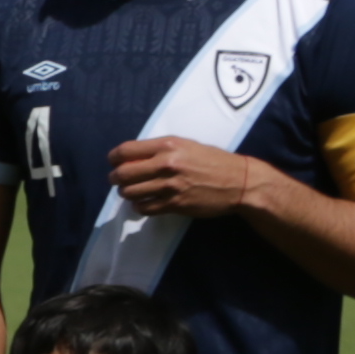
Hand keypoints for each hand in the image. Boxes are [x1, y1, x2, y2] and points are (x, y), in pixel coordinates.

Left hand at [102, 134, 274, 221]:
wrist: (240, 182)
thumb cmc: (213, 161)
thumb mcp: (186, 146)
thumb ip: (159, 150)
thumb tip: (131, 157)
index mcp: (168, 146)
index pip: (125, 151)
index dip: (114, 158)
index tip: (114, 162)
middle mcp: (166, 164)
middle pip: (122, 174)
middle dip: (115, 178)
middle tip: (118, 180)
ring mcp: (170, 186)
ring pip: (129, 192)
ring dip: (126, 193)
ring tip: (132, 191)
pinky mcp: (175, 204)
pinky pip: (144, 207)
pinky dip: (140, 206)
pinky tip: (145, 202)